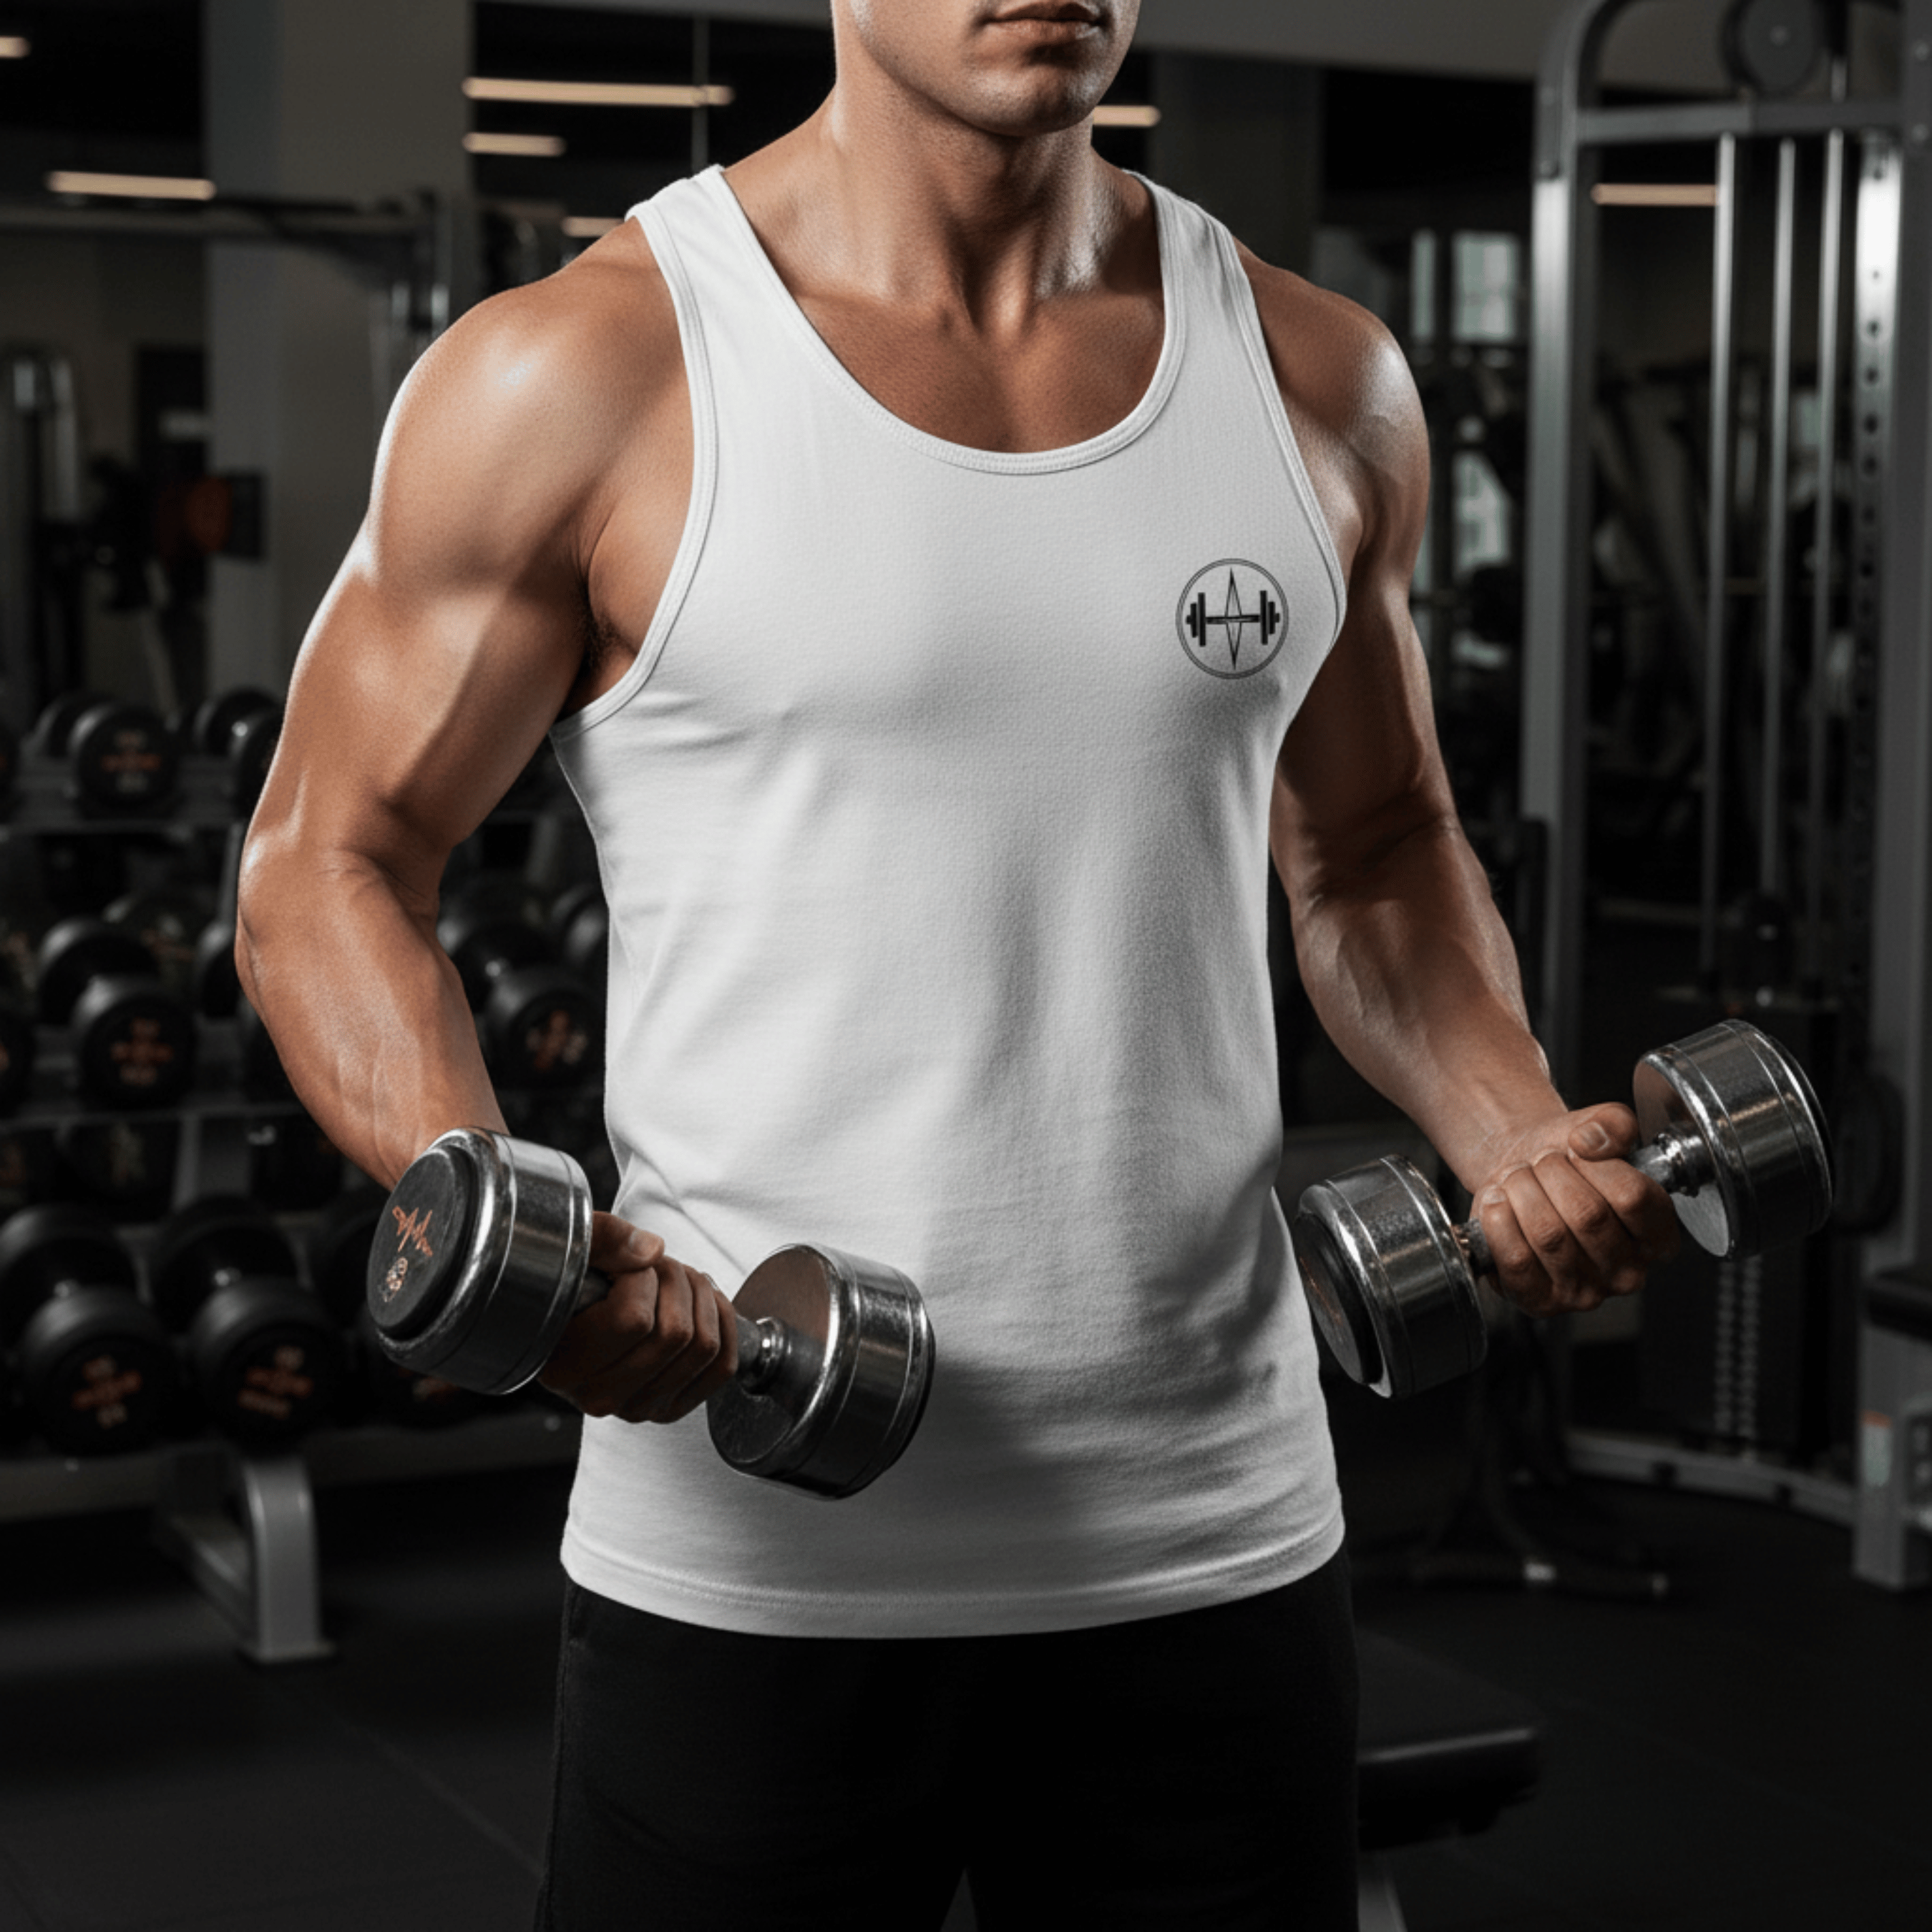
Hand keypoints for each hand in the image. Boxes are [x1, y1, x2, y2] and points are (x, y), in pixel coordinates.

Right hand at [538, 1211, 739, 1421]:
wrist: (573, 1318)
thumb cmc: (572, 1285)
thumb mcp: (573, 1249)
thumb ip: (604, 1239)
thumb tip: (650, 1252)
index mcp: (564, 1364)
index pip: (633, 1320)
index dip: (642, 1278)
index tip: (625, 1265)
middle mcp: (599, 1395)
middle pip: (676, 1333)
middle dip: (676, 1281)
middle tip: (657, 1267)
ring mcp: (637, 1406)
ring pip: (704, 1345)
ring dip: (701, 1297)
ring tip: (676, 1282)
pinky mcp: (669, 1407)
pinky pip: (722, 1366)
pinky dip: (722, 1324)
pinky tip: (700, 1304)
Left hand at [1471, 1104, 1679, 1316]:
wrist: (1520, 1174)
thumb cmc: (1567, 1161)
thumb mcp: (1601, 1127)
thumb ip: (1614, 1124)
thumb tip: (1591, 1140)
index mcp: (1658, 1235)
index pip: (1634, 1197)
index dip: (1597, 1165)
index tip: (1579, 1150)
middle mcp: (1628, 1272)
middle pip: (1588, 1215)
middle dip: (1553, 1174)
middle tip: (1542, 1163)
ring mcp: (1585, 1293)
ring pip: (1548, 1234)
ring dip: (1522, 1192)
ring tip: (1520, 1180)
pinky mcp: (1540, 1301)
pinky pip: (1515, 1259)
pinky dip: (1498, 1221)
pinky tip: (1499, 1202)